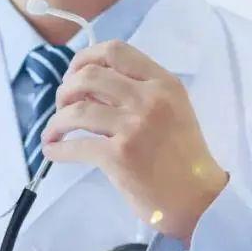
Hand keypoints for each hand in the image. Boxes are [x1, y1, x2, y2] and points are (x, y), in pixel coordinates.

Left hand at [41, 40, 227, 244]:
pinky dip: (57, 147)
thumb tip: (89, 87)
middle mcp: (150, 98)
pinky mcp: (120, 156)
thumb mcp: (171, 111)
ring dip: (57, 120)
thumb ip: (138, 93)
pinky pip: (76, 145)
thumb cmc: (182, 157)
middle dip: (66, 89)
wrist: (199, 200)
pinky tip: (52, 151)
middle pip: (90, 75)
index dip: (85, 58)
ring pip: (77, 109)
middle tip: (63, 106)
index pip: (116, 51)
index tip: (73, 74)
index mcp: (164, 83)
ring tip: (54, 131)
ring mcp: (134, 126)